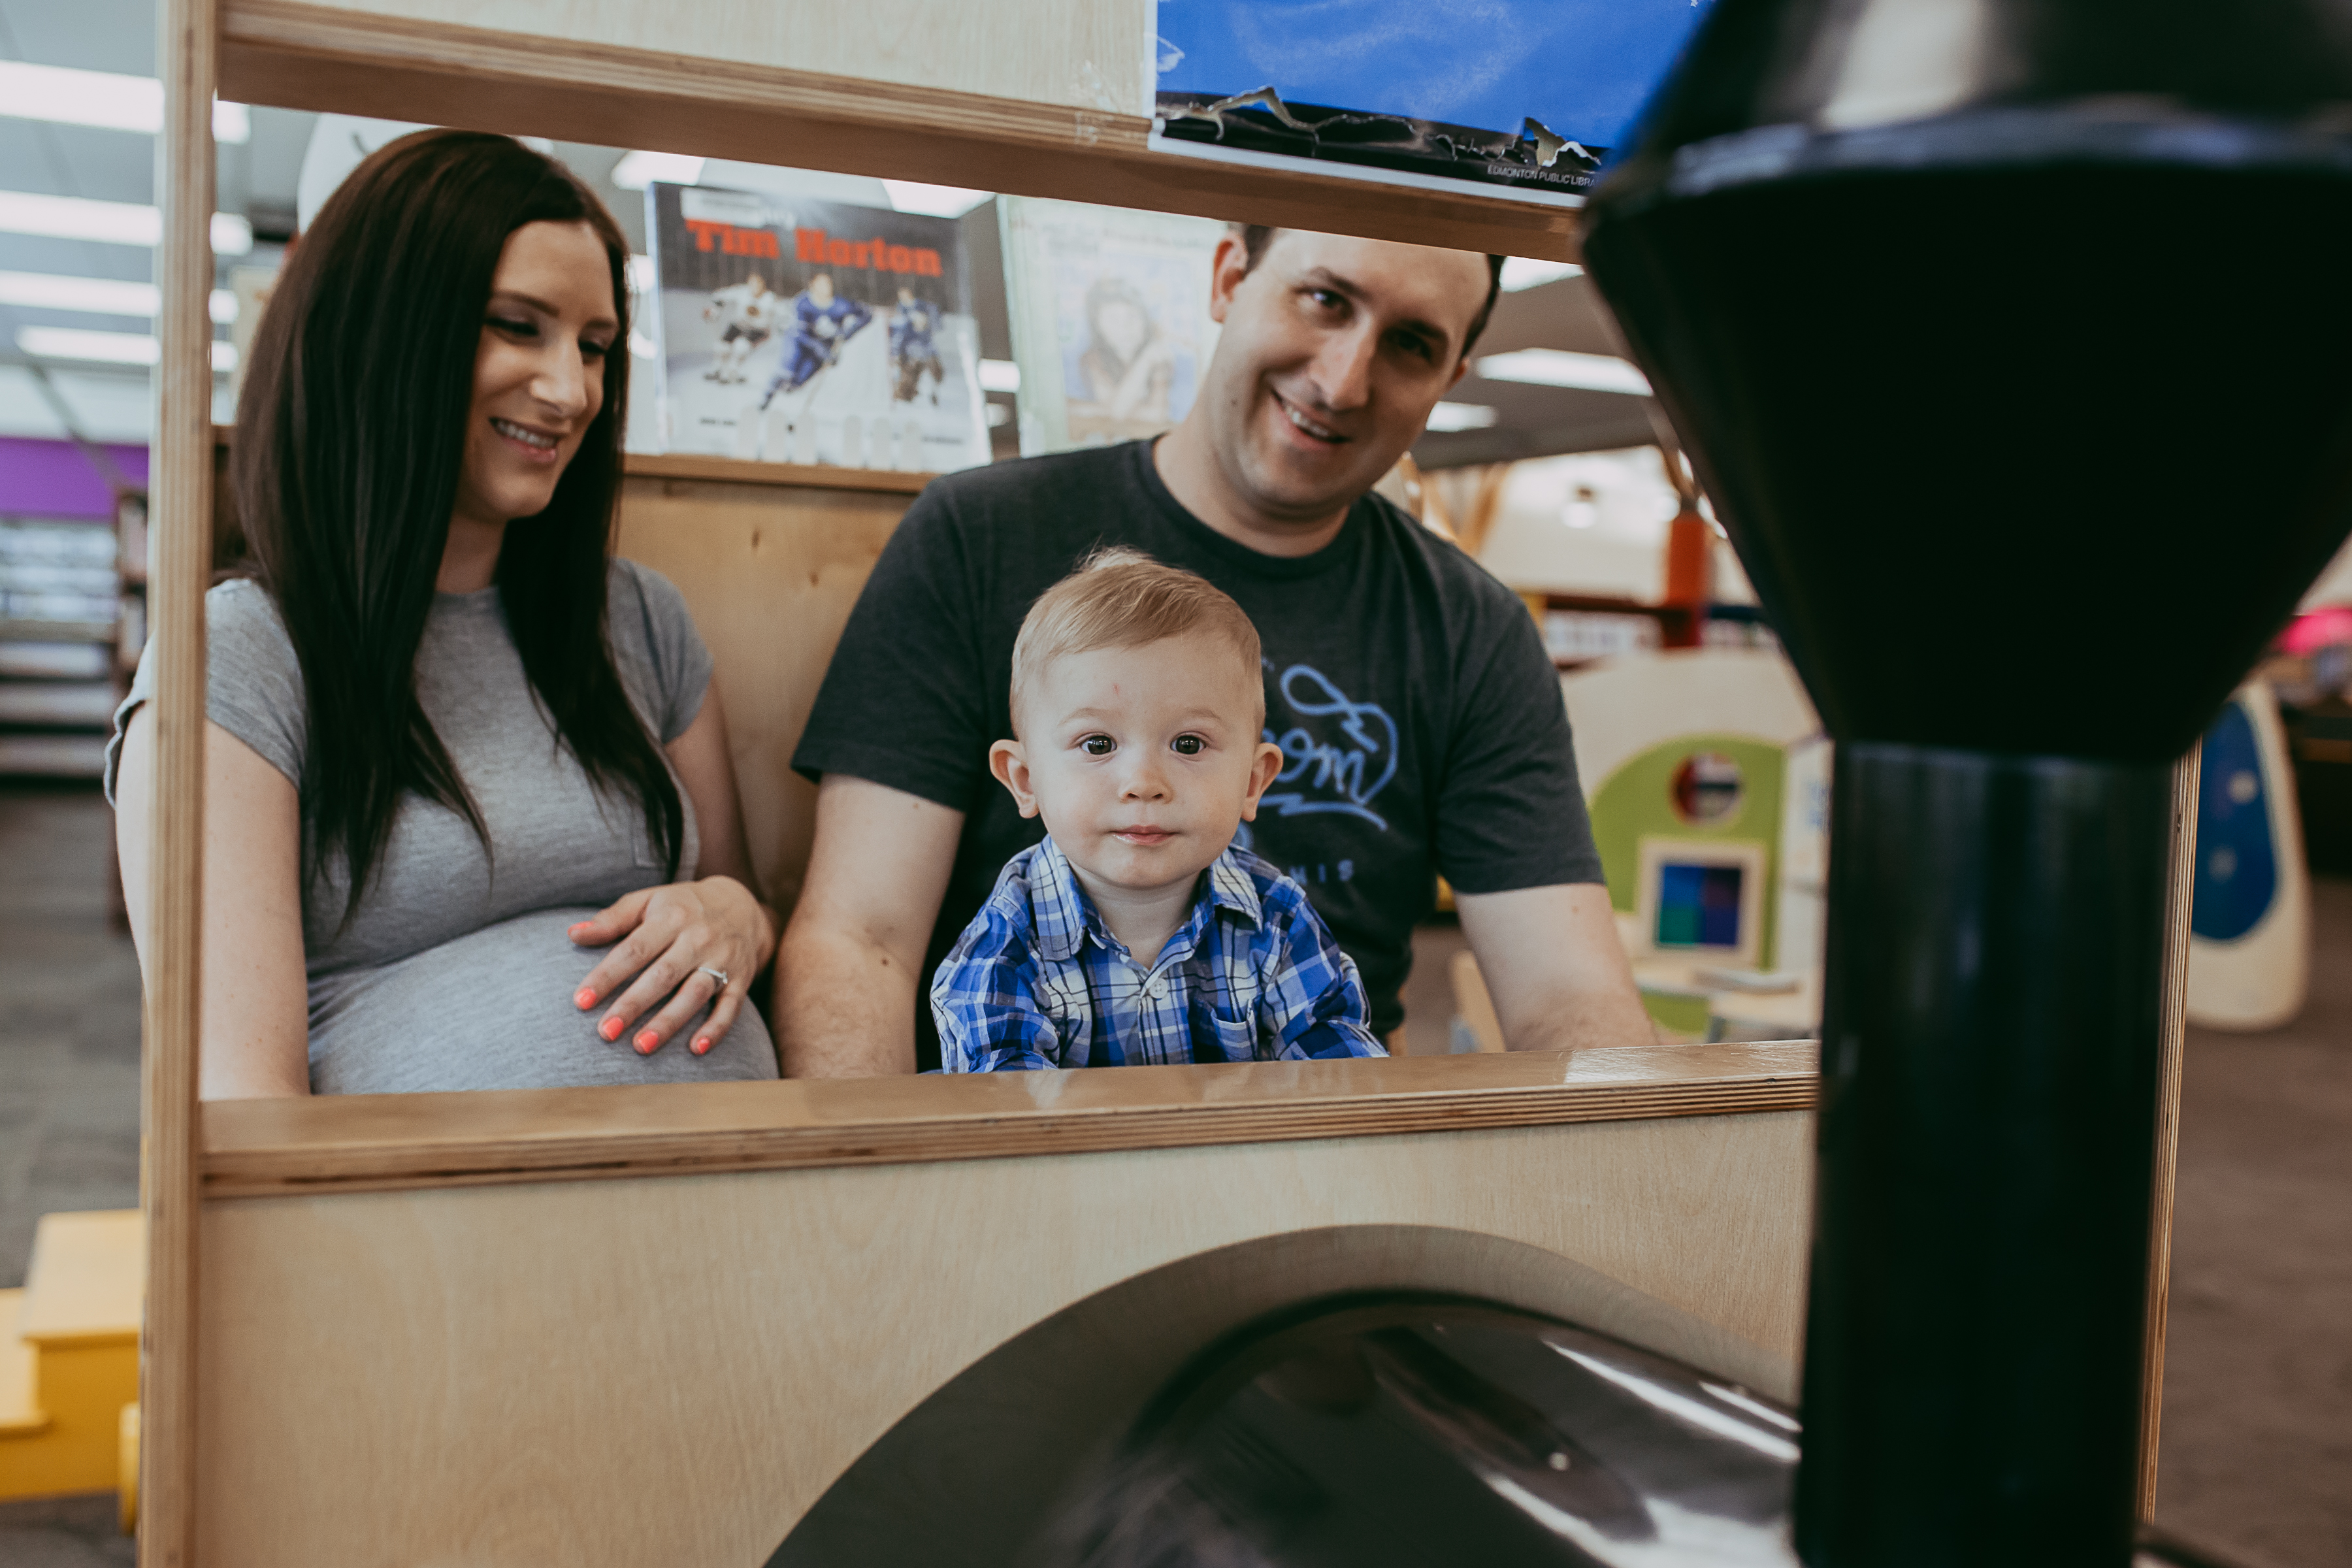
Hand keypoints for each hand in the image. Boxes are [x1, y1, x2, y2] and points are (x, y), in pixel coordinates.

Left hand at [568, 877, 777, 1057]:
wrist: (743, 906)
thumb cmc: (682, 906)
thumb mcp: (649, 900)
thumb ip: (612, 918)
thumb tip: (572, 934)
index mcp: (671, 917)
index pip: (634, 950)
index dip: (607, 976)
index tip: (580, 1001)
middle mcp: (698, 938)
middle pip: (662, 975)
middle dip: (633, 1004)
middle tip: (605, 1032)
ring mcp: (722, 960)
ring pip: (694, 994)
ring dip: (668, 1022)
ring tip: (640, 1046)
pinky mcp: (740, 979)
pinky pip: (730, 1007)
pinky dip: (716, 1028)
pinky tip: (696, 1049)